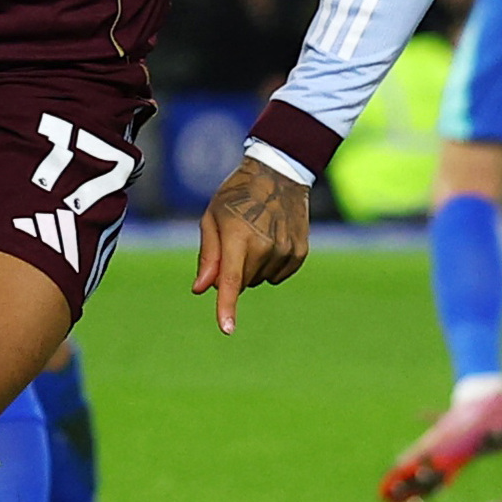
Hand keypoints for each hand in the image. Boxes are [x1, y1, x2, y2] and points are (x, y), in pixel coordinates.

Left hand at [191, 155, 310, 334]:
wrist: (279, 173)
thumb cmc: (237, 195)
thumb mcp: (213, 218)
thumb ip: (208, 256)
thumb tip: (201, 289)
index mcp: (239, 236)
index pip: (230, 280)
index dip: (226, 306)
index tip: (226, 329)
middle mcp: (265, 246)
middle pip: (241, 283)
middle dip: (233, 270)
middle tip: (236, 240)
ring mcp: (285, 251)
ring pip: (260, 280)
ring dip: (253, 267)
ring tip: (257, 234)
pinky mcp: (299, 254)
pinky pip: (278, 276)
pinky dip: (271, 266)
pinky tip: (273, 240)